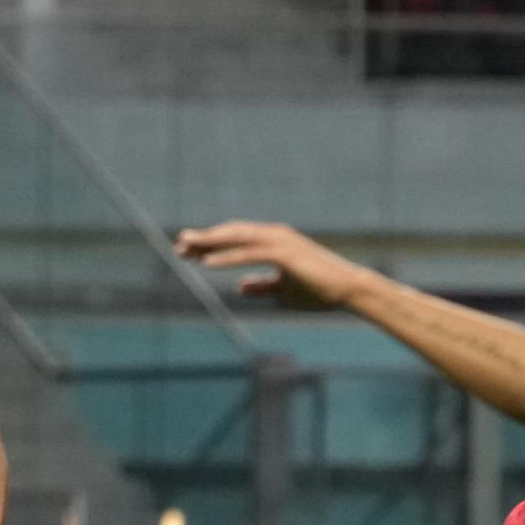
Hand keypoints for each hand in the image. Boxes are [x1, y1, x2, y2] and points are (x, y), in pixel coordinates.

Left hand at [172, 221, 370, 310]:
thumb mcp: (282, 290)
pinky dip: (227, 257)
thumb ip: (262, 285)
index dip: (211, 243)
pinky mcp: (284, 254)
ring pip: (236, 238)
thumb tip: (241, 286)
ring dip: (209, 243)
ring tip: (185, 249)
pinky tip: (206, 263)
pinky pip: (249, 254)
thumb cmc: (318, 291)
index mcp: (273, 241)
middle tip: (178, 245)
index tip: (188, 250)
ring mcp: (279, 242)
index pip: (235, 238)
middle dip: (204, 239)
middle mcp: (274, 235)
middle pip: (231, 233)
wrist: (346, 290)